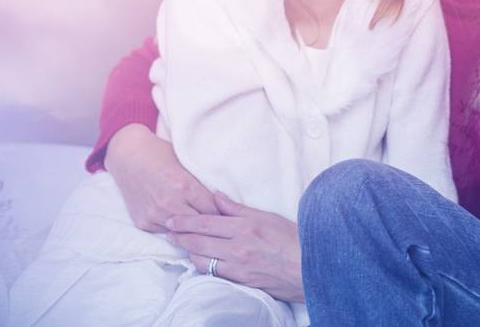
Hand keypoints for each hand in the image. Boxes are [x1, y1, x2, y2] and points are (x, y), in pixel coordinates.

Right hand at [105, 124, 217, 230]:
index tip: (226, 213)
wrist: (128, 156)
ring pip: (183, 232)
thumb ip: (201, 184)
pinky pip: (166, 232)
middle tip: (217, 223)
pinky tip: (178, 222)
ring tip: (199, 226)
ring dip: (191, 229)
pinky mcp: (143, 223)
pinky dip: (173, 228)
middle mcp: (169, 203)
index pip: (213, 210)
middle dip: (209, 223)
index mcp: (185, 186)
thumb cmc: (162, 155)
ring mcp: (154, 214)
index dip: (221, 212)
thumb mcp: (187, 164)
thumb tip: (222, 202)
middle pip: (200, 224)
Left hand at [167, 191, 304, 302]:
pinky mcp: (241, 281)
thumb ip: (238, 209)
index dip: (184, 221)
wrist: (311, 267)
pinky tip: (200, 261)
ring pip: (201, 260)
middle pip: (198, 242)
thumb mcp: (268, 217)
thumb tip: (216, 197)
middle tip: (167, 231)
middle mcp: (238, 248)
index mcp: (246, 227)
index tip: (170, 220)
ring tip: (182, 245)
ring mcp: (238, 267)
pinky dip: (203, 266)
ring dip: (189, 252)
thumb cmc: (295, 239)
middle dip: (179, 236)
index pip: (206, 222)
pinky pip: (213, 273)